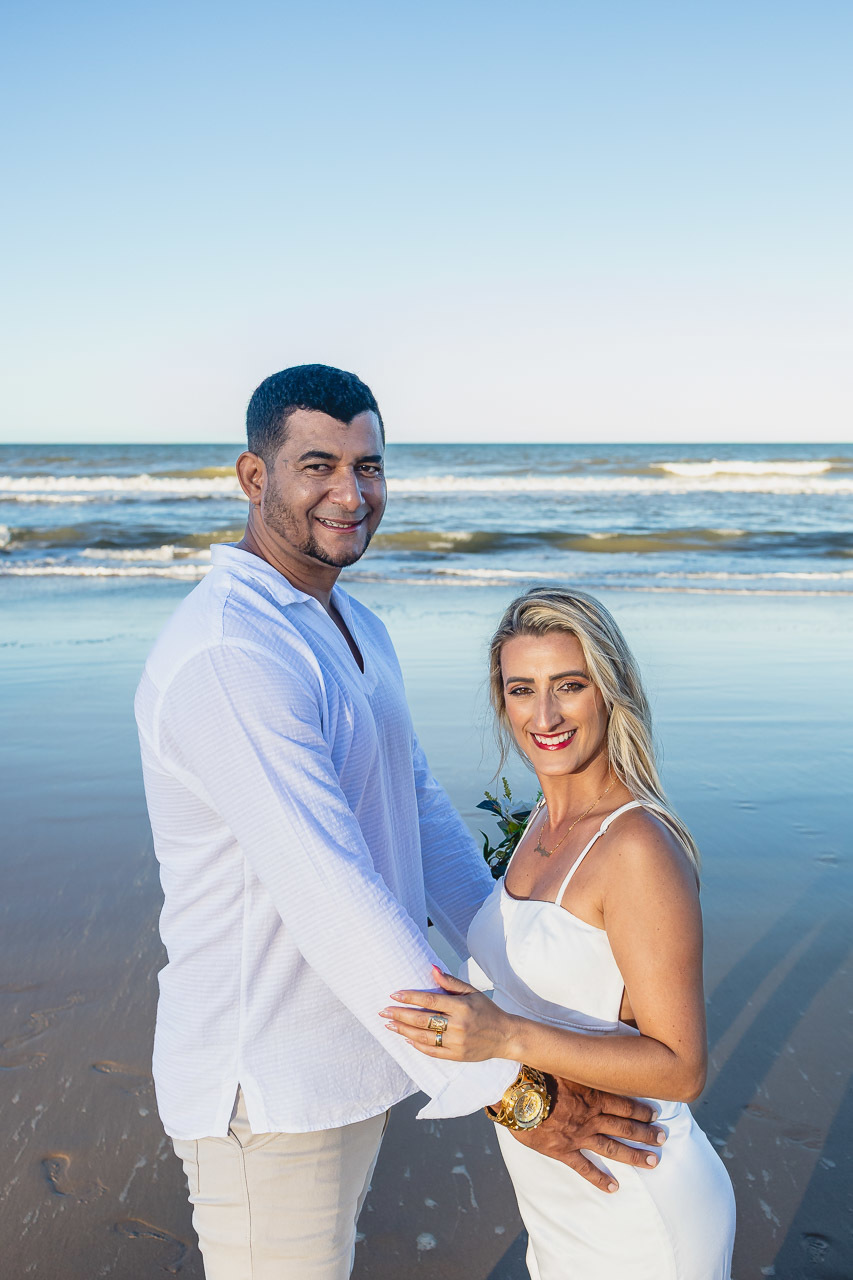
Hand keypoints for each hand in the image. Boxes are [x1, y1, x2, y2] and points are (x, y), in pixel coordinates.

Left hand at [380, 966, 511, 1060]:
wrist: (505, 1036)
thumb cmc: (487, 1011)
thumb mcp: (472, 992)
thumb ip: (451, 982)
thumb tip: (432, 969)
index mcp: (462, 1007)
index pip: (431, 1000)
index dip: (411, 997)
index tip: (394, 995)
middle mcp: (458, 1025)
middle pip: (423, 1020)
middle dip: (400, 1015)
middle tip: (384, 1011)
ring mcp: (457, 1043)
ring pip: (424, 1037)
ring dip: (403, 1030)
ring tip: (390, 1024)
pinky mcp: (457, 1056)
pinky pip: (432, 1051)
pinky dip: (417, 1045)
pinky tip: (406, 1038)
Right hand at [510, 1075, 666, 1192]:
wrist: (517, 1093)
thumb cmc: (537, 1071)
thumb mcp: (563, 1060)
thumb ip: (578, 1060)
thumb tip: (587, 1047)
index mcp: (592, 1094)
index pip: (623, 1103)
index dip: (641, 1109)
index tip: (656, 1114)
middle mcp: (591, 1117)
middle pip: (624, 1126)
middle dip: (646, 1133)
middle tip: (663, 1139)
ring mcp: (579, 1135)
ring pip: (612, 1148)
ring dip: (634, 1155)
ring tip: (653, 1162)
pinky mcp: (563, 1150)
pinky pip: (584, 1167)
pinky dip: (599, 1179)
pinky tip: (614, 1188)